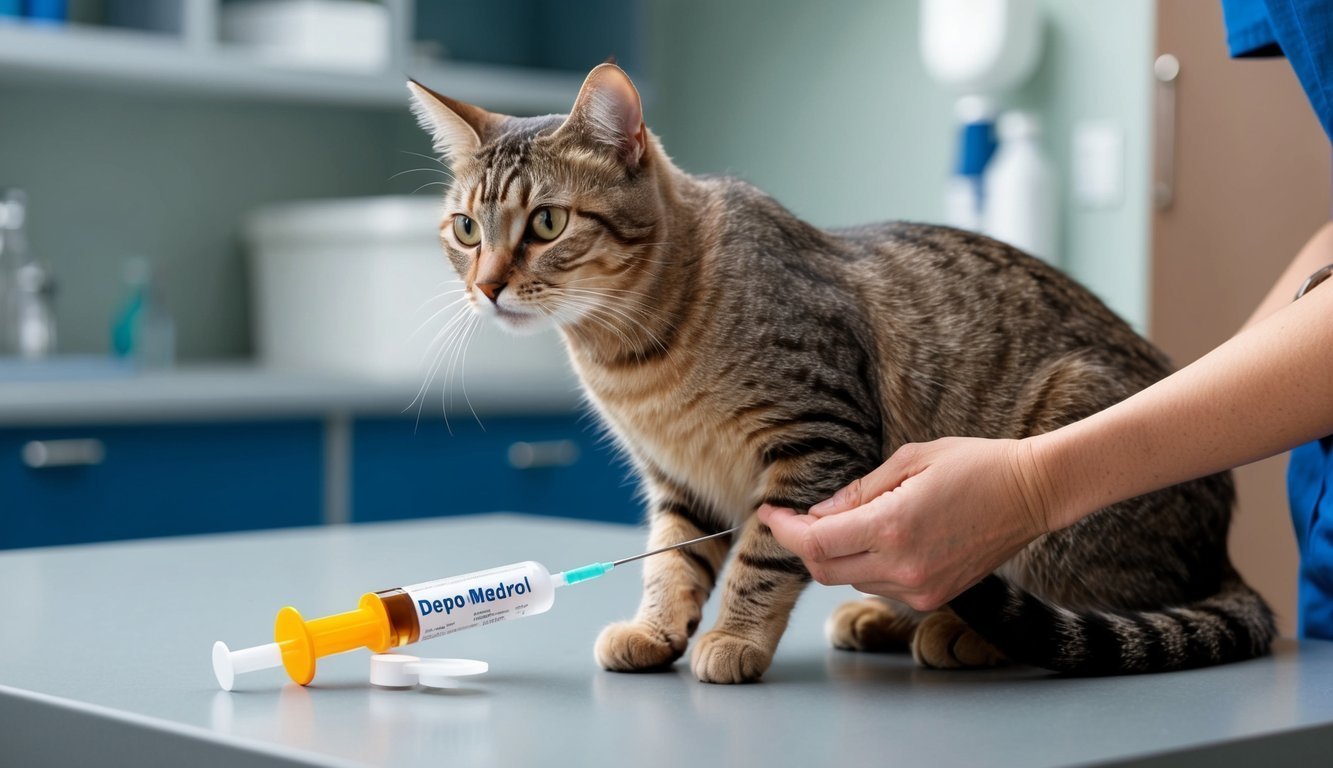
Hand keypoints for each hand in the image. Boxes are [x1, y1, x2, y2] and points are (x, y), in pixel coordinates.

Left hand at [757, 437, 1052, 610]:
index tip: (768, 513)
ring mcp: (919, 587)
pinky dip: (867, 565)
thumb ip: (858, 491)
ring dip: (836, 554)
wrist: (1032, 493)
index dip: (784, 529)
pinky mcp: (933, 595)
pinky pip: (880, 586)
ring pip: (851, 579)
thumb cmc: (974, 465)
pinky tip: (878, 539)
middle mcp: (902, 566)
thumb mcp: (910, 460)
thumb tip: (819, 513)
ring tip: (848, 520)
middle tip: (797, 517)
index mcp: (891, 527)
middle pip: (824, 568)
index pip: (814, 541)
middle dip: (803, 544)